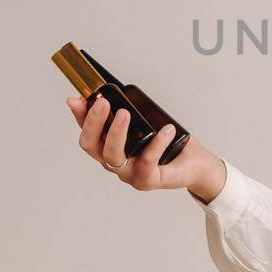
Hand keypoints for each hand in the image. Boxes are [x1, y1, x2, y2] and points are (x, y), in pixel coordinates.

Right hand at [64, 94, 225, 199]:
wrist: (196, 166)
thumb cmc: (172, 144)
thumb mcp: (148, 123)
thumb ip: (132, 112)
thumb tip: (119, 91)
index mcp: (111, 148)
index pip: (88, 132)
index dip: (79, 116)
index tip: (75, 99)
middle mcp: (116, 163)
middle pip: (91, 146)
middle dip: (93, 122)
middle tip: (102, 102)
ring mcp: (130, 174)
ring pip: (112, 156)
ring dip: (116, 132)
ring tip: (125, 113)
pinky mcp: (148, 180)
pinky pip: (147, 161)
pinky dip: (157, 143)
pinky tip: (167, 129)